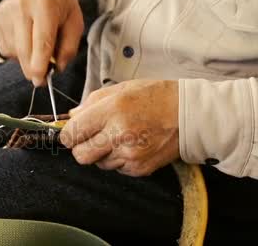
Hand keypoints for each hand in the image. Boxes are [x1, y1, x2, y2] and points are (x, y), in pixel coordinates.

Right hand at [0, 0, 83, 85]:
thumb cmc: (60, 7)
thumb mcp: (75, 23)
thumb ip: (69, 48)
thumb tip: (57, 68)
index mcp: (45, 5)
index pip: (41, 41)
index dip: (40, 64)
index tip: (40, 81)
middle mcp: (22, 5)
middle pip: (24, 49)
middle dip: (32, 69)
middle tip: (40, 78)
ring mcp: (6, 11)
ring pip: (13, 51)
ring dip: (25, 58)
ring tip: (36, 45)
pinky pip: (4, 48)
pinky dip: (15, 52)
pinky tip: (24, 39)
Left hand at [60, 80, 179, 176]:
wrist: (189, 114)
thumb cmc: (154, 96)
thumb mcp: (120, 89)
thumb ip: (91, 103)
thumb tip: (72, 117)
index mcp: (111, 111)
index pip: (72, 133)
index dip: (68, 134)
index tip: (71, 132)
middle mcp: (119, 135)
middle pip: (80, 155)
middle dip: (81, 147)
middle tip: (90, 137)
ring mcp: (130, 154)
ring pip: (98, 164)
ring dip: (102, 153)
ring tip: (119, 137)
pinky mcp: (139, 168)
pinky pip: (116, 169)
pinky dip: (118, 159)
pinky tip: (132, 144)